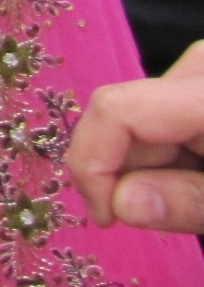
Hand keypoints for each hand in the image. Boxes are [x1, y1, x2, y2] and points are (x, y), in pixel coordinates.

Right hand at [68, 40, 203, 232]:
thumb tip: (118, 206)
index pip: (115, 111)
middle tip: (171, 215)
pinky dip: (166, 155)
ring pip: (136, 121)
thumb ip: (190, 201)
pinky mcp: (197, 83)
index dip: (92, 164)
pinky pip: (157, 117)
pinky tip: (195, 172)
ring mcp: (196, 71)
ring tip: (196, 194)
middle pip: (122, 118)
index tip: (105, 219)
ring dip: (151, 167)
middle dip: (127, 173)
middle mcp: (194, 67)